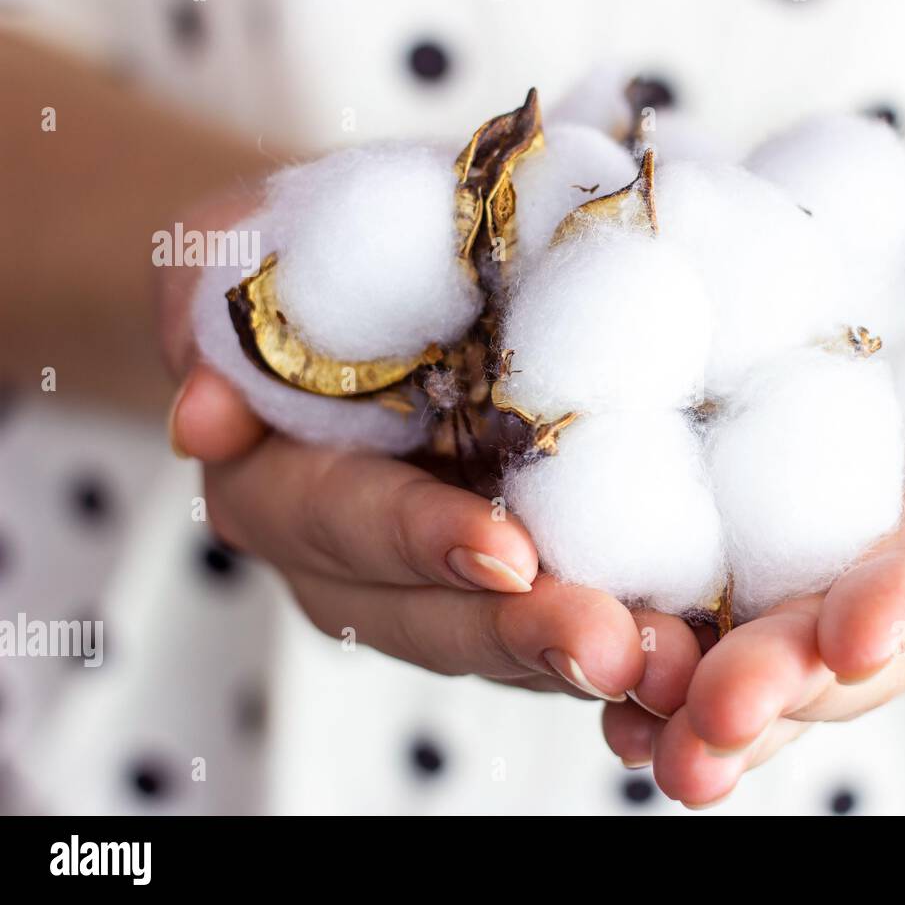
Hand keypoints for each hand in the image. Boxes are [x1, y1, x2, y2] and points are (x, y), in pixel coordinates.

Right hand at [162, 199, 646, 699]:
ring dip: (590, 657)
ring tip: (674, 663)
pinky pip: (568, 626)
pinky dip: (631, 641)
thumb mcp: (242, 246)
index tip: (505, 553)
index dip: (421, 539)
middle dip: (521, 633)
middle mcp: (360, 563)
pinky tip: (696, 650)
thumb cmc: (316, 250)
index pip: (348, 522)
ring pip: (508, 643)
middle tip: (615, 646)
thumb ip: (210, 314)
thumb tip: (203, 420)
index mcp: (286, 487)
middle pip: (433, 617)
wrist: (388, 267)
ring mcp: (443, 584)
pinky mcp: (523, 580)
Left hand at [601, 196, 904, 805]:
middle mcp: (868, 571)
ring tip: (636, 736)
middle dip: (779, 690)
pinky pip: (666, 617)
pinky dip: (628, 659)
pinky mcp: (703, 555)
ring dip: (687, 707)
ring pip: (743, 663)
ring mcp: (782, 575)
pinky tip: (588, 682)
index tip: (856, 637)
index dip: (902, 607)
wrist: (883, 268)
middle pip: (829, 653)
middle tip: (715, 723)